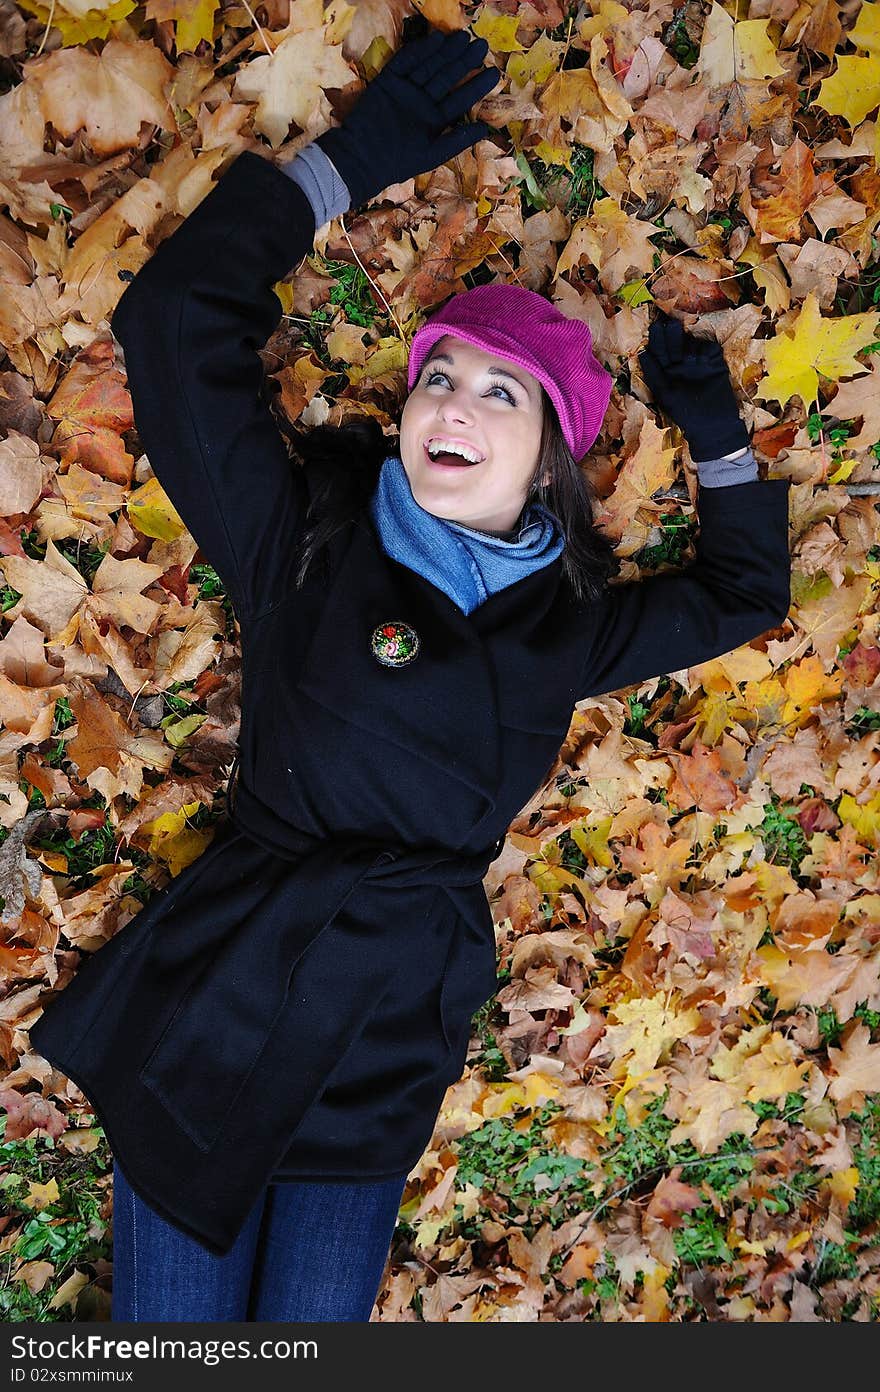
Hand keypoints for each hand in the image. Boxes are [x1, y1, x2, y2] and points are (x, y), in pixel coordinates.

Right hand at [315, 27, 500, 211]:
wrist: (361, 159)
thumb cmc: (398, 162)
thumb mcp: (433, 154)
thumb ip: (458, 140)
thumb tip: (486, 130)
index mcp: (435, 120)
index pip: (460, 100)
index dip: (476, 86)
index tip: (494, 72)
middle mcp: (422, 103)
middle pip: (446, 78)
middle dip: (464, 61)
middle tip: (481, 45)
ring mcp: (405, 91)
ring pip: (429, 67)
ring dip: (445, 52)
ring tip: (463, 38)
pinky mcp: (388, 82)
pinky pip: (405, 62)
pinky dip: (419, 51)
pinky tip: (435, 40)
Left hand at [638, 310, 749, 462]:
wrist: (712, 426)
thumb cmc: (684, 414)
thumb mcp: (665, 396)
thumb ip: (654, 375)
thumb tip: (643, 353)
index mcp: (666, 370)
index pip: (660, 350)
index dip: (657, 339)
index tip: (655, 328)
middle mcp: (681, 363)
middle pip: (675, 342)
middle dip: (671, 334)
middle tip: (668, 327)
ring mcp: (699, 362)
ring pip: (692, 342)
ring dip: (687, 338)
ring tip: (680, 334)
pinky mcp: (715, 363)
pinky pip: (710, 348)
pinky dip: (706, 346)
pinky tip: (699, 350)